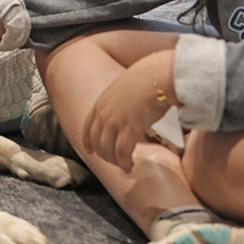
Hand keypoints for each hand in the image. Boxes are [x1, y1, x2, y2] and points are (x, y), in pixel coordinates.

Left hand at [81, 50, 174, 170]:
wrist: (156, 76)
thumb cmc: (147, 80)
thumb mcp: (124, 89)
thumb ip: (120, 101)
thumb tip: (128, 109)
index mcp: (101, 103)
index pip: (87, 126)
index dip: (87, 141)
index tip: (90, 151)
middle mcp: (104, 113)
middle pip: (96, 141)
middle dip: (104, 155)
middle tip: (114, 162)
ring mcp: (114, 121)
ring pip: (107, 150)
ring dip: (115, 161)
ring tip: (124, 166)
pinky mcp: (129, 129)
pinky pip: (122, 152)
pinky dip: (124, 162)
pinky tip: (130, 166)